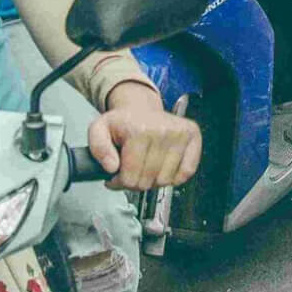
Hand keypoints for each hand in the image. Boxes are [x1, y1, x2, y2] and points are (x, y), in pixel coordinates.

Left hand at [86, 83, 201, 190]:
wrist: (141, 108)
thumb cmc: (122, 123)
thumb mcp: (98, 130)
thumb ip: (97, 148)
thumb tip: (111, 167)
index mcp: (139, 130)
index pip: (131, 177)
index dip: (120, 183)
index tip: (116, 175)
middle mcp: (163, 131)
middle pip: (148, 181)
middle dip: (136, 182)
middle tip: (131, 170)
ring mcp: (180, 134)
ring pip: (166, 181)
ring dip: (154, 180)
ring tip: (146, 167)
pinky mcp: (193, 137)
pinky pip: (186, 173)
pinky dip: (173, 177)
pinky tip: (163, 167)